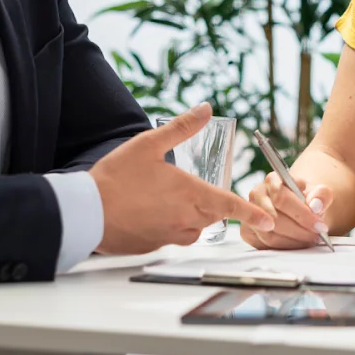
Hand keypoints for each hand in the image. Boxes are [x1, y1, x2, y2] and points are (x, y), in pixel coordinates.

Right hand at [90, 103, 274, 253]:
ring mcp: (168, 235)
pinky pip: (171, 237)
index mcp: (189, 193)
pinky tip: (152, 213)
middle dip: (213, 205)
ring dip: (193, 217)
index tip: (268, 221)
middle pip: (212, 216)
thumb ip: (181, 127)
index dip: (251, 213)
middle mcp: (184, 218)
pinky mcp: (151, 245)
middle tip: (199, 191)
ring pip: (193, 229)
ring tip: (174, 200)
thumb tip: (205, 109)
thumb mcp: (149, 143)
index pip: (229, 205)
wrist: (85, 212)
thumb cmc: (116, 177)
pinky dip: (170, 227)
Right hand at [239, 172, 334, 250]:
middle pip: (274, 218)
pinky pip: (265, 245)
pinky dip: (284, 248)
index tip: (319, 225)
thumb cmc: (306, 199)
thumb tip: (315, 205)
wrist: (297, 208)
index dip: (302, 214)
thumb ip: (321, 195)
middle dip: (299, 230)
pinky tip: (297, 244)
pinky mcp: (248, 231)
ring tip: (309, 240)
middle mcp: (257, 195)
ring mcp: (250, 214)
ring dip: (293, 241)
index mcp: (273, 180)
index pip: (282, 198)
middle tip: (316, 236)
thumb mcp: (319, 193)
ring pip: (269, 235)